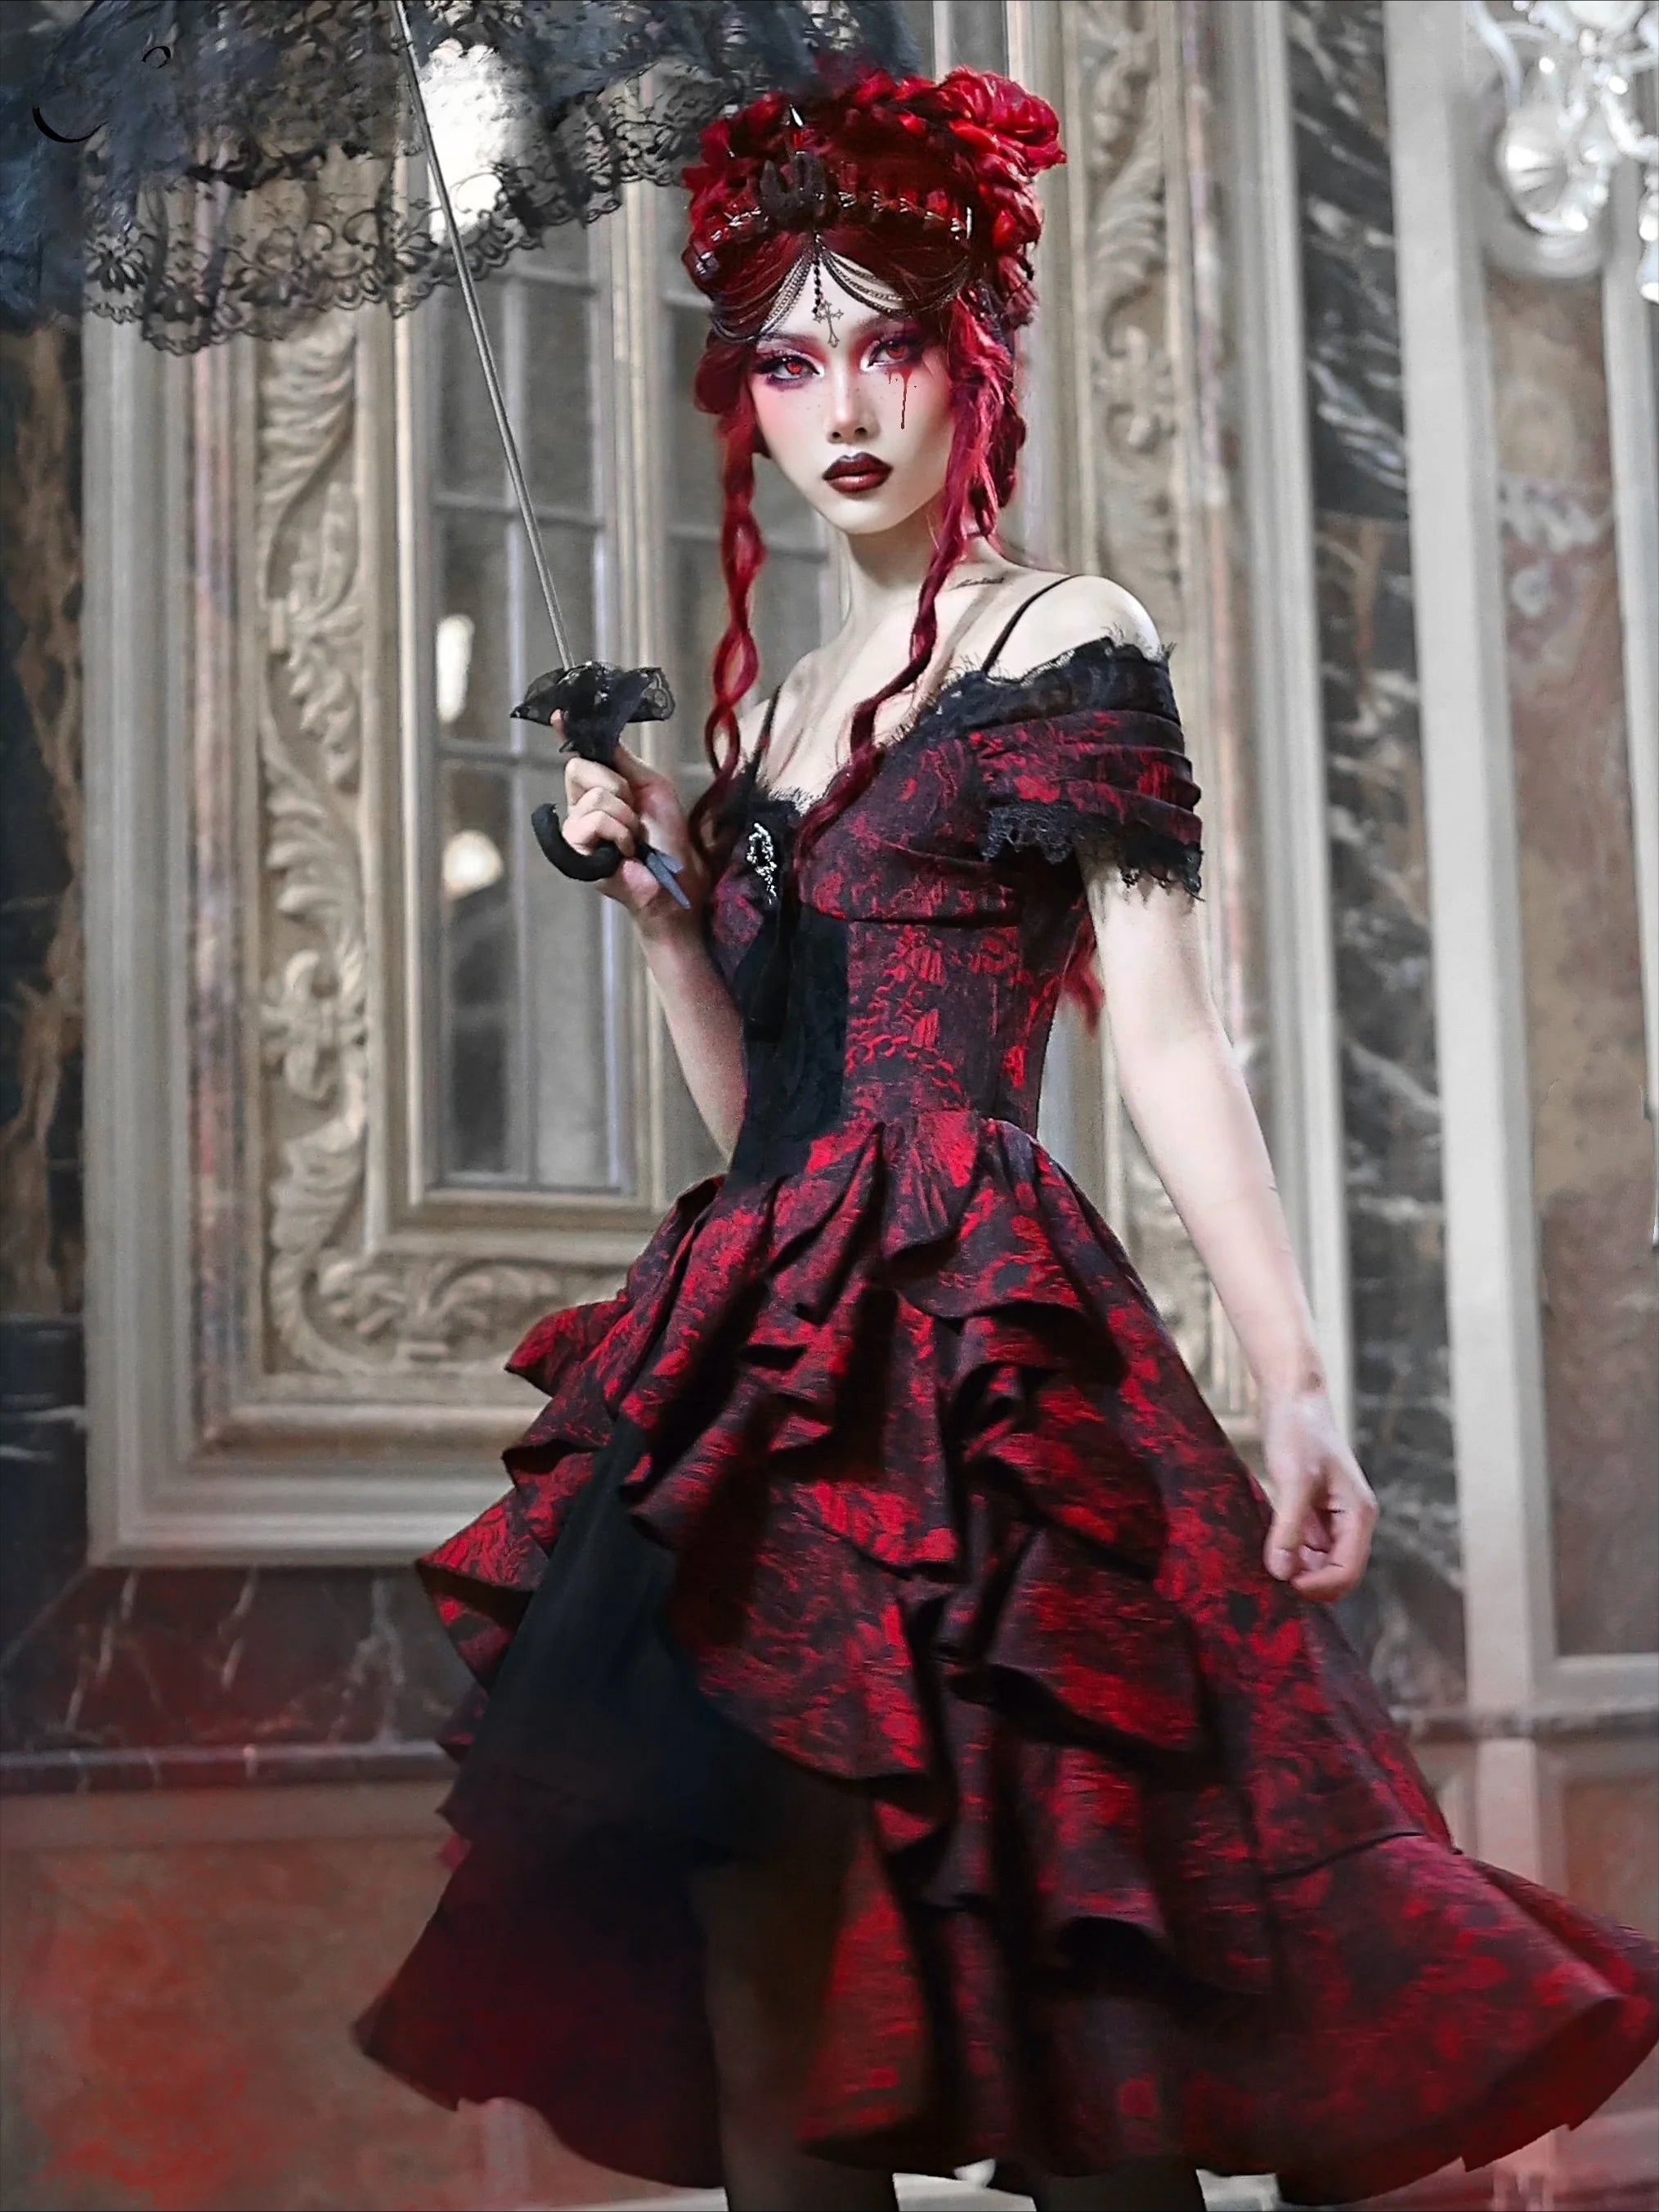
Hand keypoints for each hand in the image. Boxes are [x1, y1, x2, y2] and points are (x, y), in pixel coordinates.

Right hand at [561, 735, 705, 933]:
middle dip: (618, 787)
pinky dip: (619, 834)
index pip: (581, 755)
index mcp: (600, 788)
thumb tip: (602, 735)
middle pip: (580, 767)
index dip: (568, 733)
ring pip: (594, 797)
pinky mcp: (574, 850)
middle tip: (634, 813)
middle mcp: (582, 805)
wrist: (677, 876)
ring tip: (634, 839)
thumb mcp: (651, 787)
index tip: (559, 713)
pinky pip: (593, 821)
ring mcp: (576, 828)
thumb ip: (624, 762)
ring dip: (626, 818)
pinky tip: (624, 852)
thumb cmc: (668, 837)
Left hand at [1258, 1386, 1377, 1601]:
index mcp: (1358, 1514)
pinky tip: (1266, 1552)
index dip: (1319, 1586)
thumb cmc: (1298, 1431)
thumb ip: (1288, 1527)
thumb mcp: (1293, 1480)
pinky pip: (1305, 1544)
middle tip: (1273, 1585)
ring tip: (1265, 1570)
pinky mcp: (1311, 1508)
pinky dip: (1289, 1553)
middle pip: (1337, 1572)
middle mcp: (1350, 1519)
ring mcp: (1332, 1515)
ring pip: (1319, 1561)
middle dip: (1310, 1582)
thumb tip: (1282, 1574)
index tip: (1286, 1587)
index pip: (1348, 1571)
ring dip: (1298, 1570)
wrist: (1291, 1396)